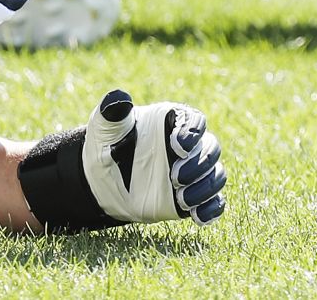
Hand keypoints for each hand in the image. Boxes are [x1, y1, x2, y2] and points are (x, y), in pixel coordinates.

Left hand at [81, 89, 226, 224]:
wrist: (100, 180)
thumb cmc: (105, 145)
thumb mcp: (104, 127)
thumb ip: (112, 111)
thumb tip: (119, 98)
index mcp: (171, 122)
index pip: (194, 121)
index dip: (192, 132)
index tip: (177, 146)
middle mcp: (188, 145)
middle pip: (211, 149)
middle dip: (199, 164)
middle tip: (174, 177)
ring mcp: (193, 172)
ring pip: (216, 176)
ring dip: (204, 188)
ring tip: (181, 199)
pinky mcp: (193, 196)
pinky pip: (214, 202)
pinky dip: (211, 209)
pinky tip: (197, 217)